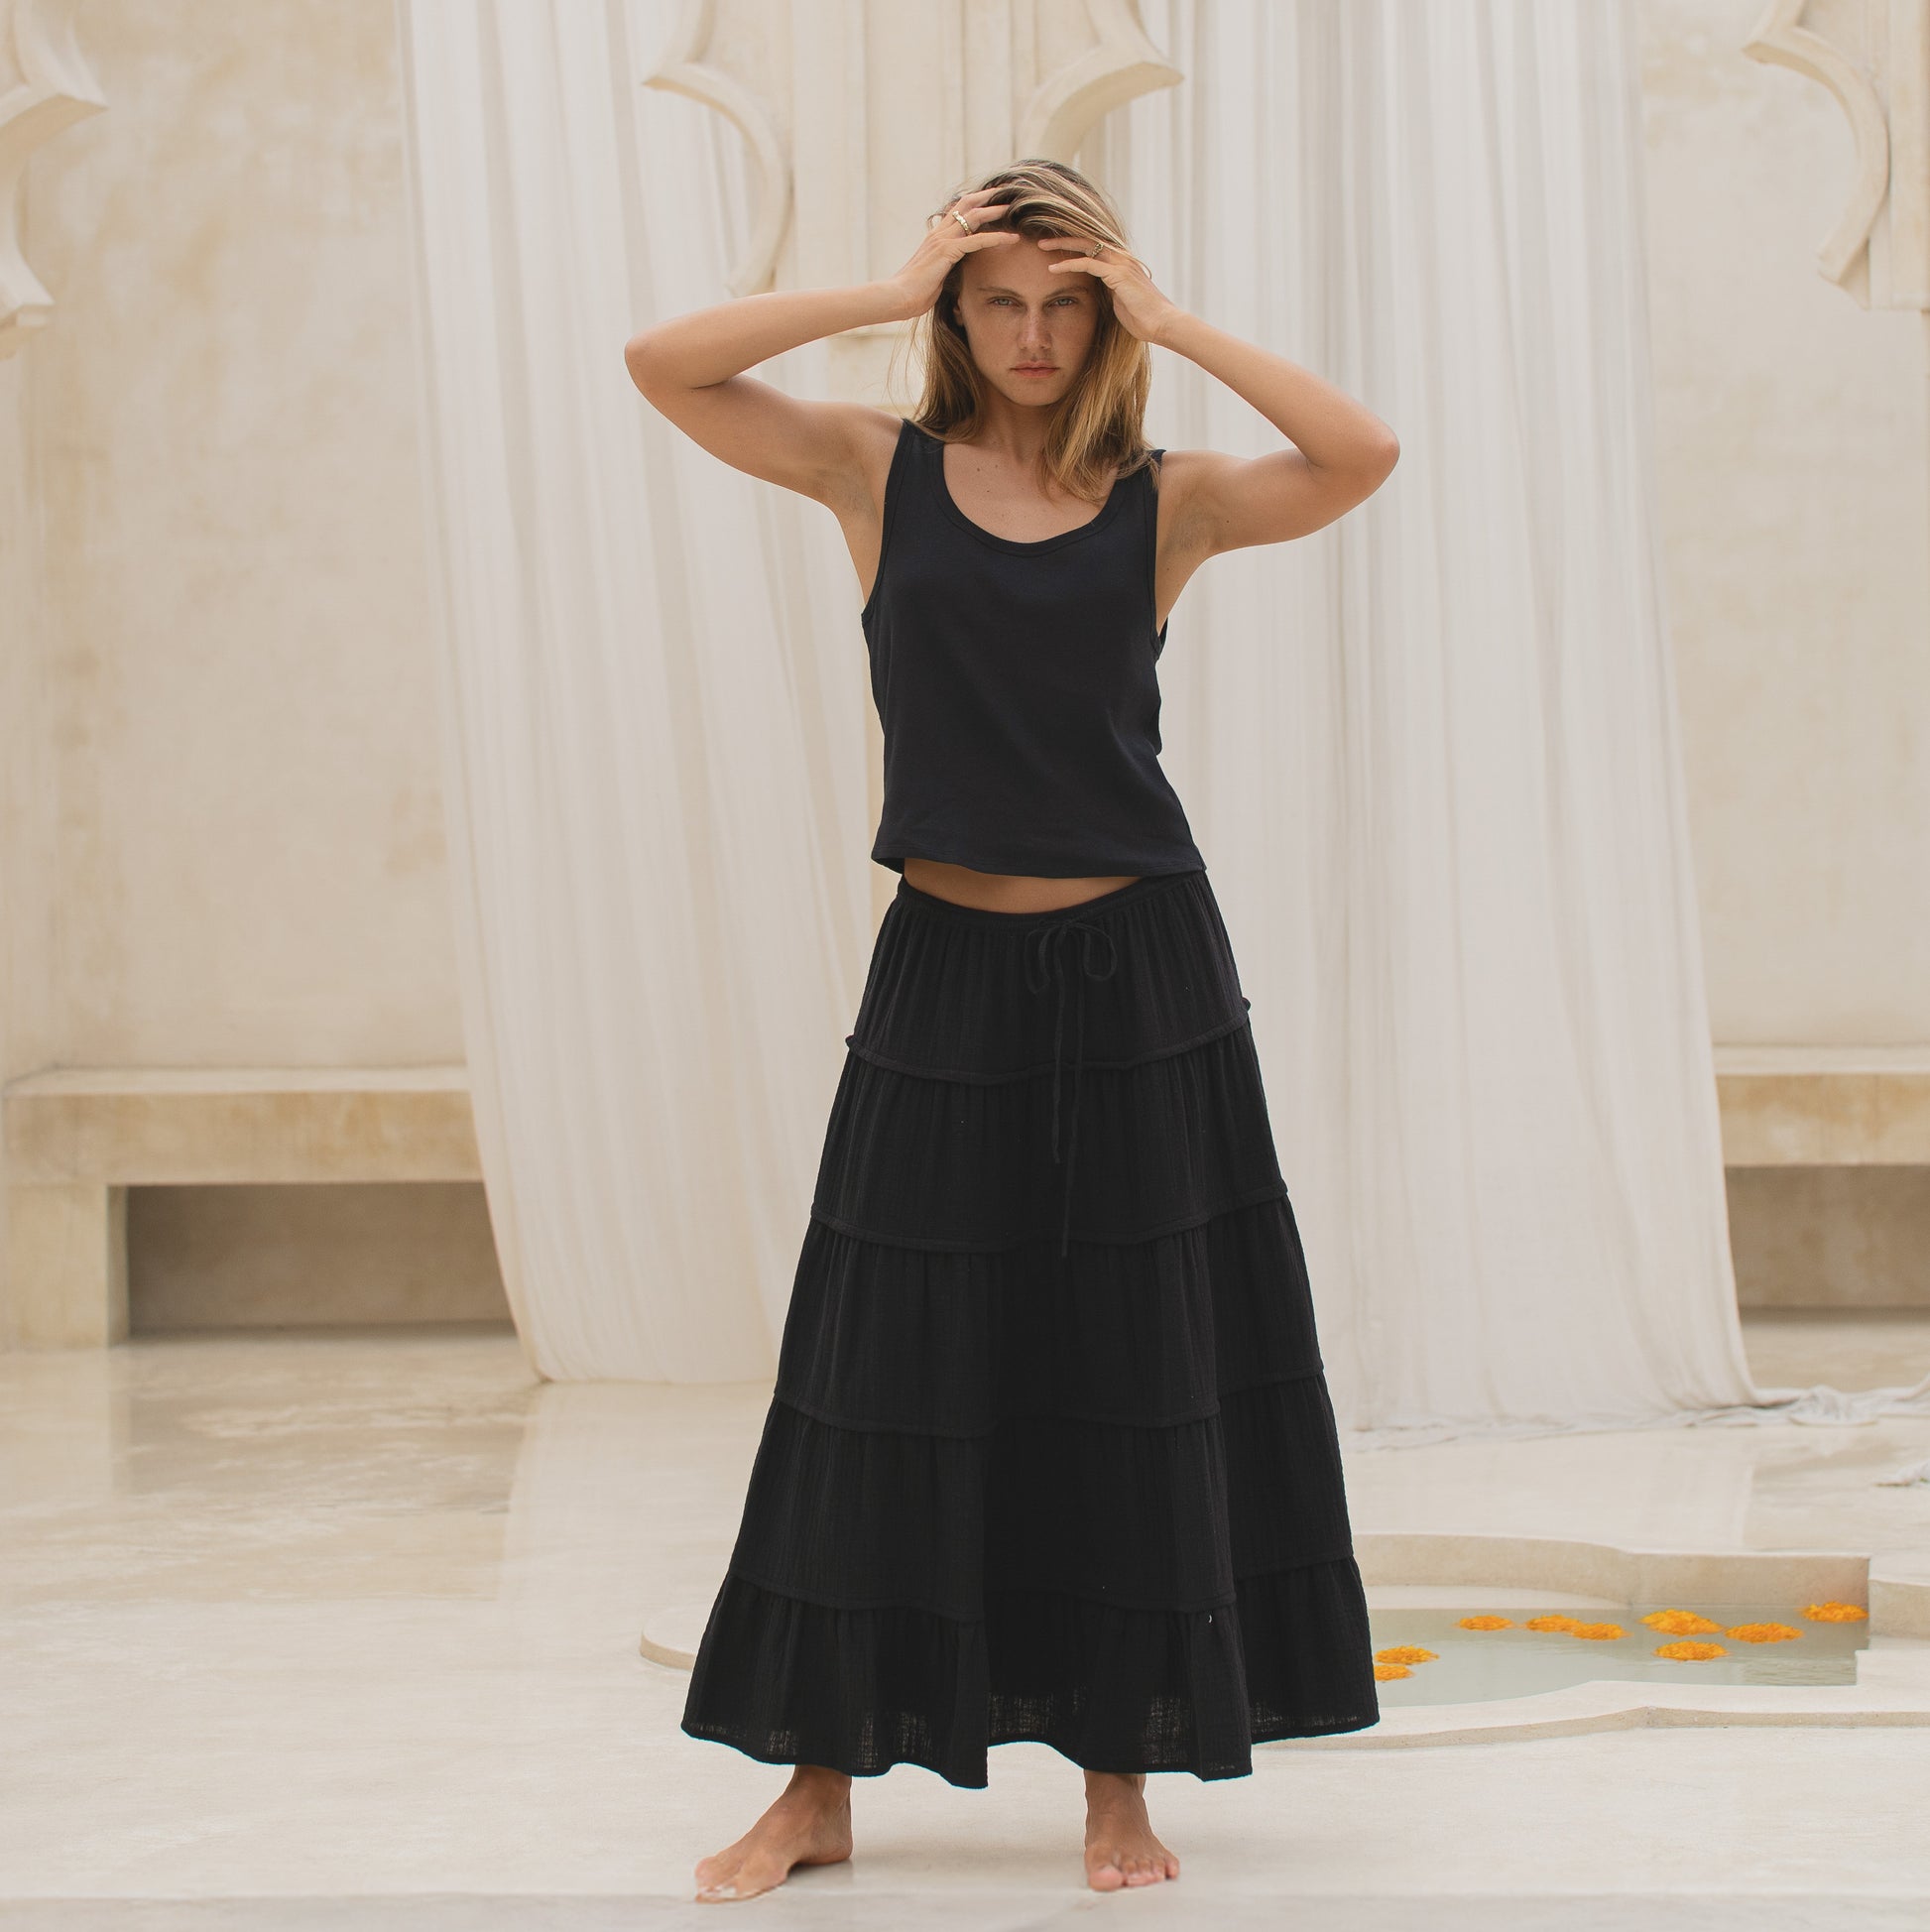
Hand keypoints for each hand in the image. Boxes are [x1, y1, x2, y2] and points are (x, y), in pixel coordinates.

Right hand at [881, 188, 1019, 323]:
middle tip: (1005, 193)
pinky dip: (996, 238)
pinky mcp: (947, 251)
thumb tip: (953, 272)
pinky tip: (1011, 238)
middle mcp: (939, 233)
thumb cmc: (914, 292)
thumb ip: (945, 267)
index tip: (991, 199)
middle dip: (986, 197)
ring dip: (994, 211)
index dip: (974, 202)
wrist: (898, 297)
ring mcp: (943, 240)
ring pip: (973, 217)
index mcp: (935, 237)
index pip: (957, 211)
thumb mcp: (934, 275)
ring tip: (1012, 208)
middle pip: (966, 204)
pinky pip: (977, 240)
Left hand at [1038, 237, 1181, 345]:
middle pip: (1087, 240)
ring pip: (1086, 246)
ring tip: (1042, 247)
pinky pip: (1088, 263)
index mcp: (1122, 263)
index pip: (1094, 246)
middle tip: (1042, 241)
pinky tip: (1053, 269)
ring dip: (1062, 245)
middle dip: (1064, 239)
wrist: (1162, 323)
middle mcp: (1121, 258)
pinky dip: (1069, 264)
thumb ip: (1109, 291)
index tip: (1053, 248)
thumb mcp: (1121, 301)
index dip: (1073, 245)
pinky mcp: (1118, 274)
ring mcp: (1121, 263)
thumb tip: (1098, 293)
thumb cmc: (1143, 318)